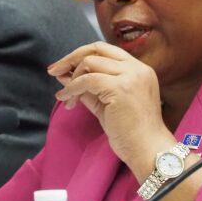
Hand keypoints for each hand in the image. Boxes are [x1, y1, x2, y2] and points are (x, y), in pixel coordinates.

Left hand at [48, 42, 170, 165]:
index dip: (82, 55)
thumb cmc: (131, 133)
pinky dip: (72, 88)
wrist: (148, 151)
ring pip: (90, 63)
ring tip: (66, 98)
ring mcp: (130, 76)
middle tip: (53, 70)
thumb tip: (63, 75)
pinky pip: (87, 80)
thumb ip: (88, 88)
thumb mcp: (106, 105)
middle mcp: (137, 69)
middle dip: (71, 58)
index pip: (106, 50)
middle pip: (96, 49)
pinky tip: (67, 100)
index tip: (64, 67)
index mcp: (139, 70)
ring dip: (72, 79)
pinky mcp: (120, 88)